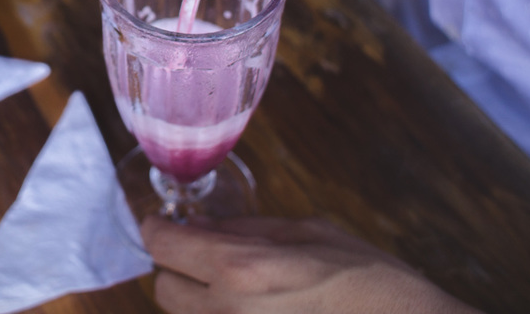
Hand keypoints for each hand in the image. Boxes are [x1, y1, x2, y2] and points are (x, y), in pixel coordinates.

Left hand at [142, 216, 482, 313]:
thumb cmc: (368, 281)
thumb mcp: (308, 232)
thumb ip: (246, 228)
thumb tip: (201, 225)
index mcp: (238, 267)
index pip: (160, 243)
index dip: (160, 228)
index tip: (169, 224)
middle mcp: (224, 313)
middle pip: (163, 288)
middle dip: (178, 268)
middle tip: (208, 259)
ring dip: (199, 302)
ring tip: (243, 292)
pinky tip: (257, 311)